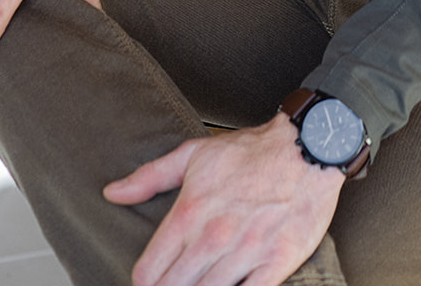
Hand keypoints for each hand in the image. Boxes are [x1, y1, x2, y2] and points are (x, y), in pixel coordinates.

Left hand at [104, 113, 342, 285]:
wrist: (307, 147)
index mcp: (189, 212)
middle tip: (178, 282)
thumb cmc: (252, 151)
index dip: (146, 282)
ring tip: (202, 282)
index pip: (148, 272)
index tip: (153, 280)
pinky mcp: (276, 263)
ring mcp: (245, 253)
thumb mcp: (194, 154)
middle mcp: (213, 237)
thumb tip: (112, 193)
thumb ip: (150, 177)